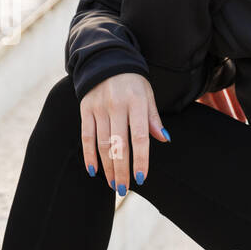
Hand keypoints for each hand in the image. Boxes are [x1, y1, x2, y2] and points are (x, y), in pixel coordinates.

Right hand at [79, 72, 170, 193]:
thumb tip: (164, 140)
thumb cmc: (132, 82)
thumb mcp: (148, 95)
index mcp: (136, 102)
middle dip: (121, 170)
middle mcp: (116, 105)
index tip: (141, 178)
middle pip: (119, 145)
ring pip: (102, 144)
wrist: (106, 60)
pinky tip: (93, 170)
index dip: (140, 159)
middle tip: (123, 190)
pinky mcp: (85, 109)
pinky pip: (86, 136)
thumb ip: (154, 118)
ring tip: (112, 184)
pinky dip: (88, 155)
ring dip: (107, 167)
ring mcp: (99, 108)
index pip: (139, 136)